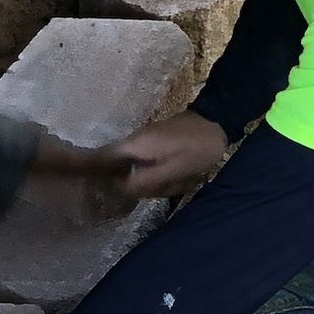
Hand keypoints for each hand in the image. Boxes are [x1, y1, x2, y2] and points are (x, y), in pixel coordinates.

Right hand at [108, 111, 229, 200]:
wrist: (218, 121)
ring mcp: (145, 143)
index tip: (98, 192)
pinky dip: (163, 175)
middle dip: (142, 185)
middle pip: (121, 171)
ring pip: (138, 171)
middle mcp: (134, 142)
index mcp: (135, 146)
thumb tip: (117, 190)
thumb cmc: (197, 147)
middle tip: (166, 188)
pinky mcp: (155, 145)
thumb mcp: (174, 169)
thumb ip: (144, 181)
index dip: (95, 175)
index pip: (101, 159)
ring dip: (157, 182)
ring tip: (179, 182)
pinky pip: (150, 166)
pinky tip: (180, 177)